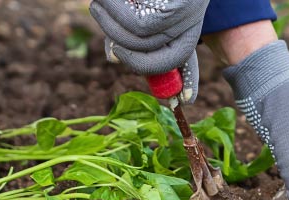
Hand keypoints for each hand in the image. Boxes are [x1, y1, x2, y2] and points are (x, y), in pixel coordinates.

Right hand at [89, 0, 207, 101]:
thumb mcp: (136, 6)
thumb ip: (128, 31)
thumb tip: (114, 57)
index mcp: (182, 21)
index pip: (186, 58)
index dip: (187, 81)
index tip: (183, 101)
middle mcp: (188, 21)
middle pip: (160, 63)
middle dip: (131, 61)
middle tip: (113, 49)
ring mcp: (183, 14)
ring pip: (143, 45)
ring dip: (113, 30)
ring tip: (100, 5)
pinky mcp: (174, 8)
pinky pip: (140, 28)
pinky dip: (117, 17)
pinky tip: (104, 1)